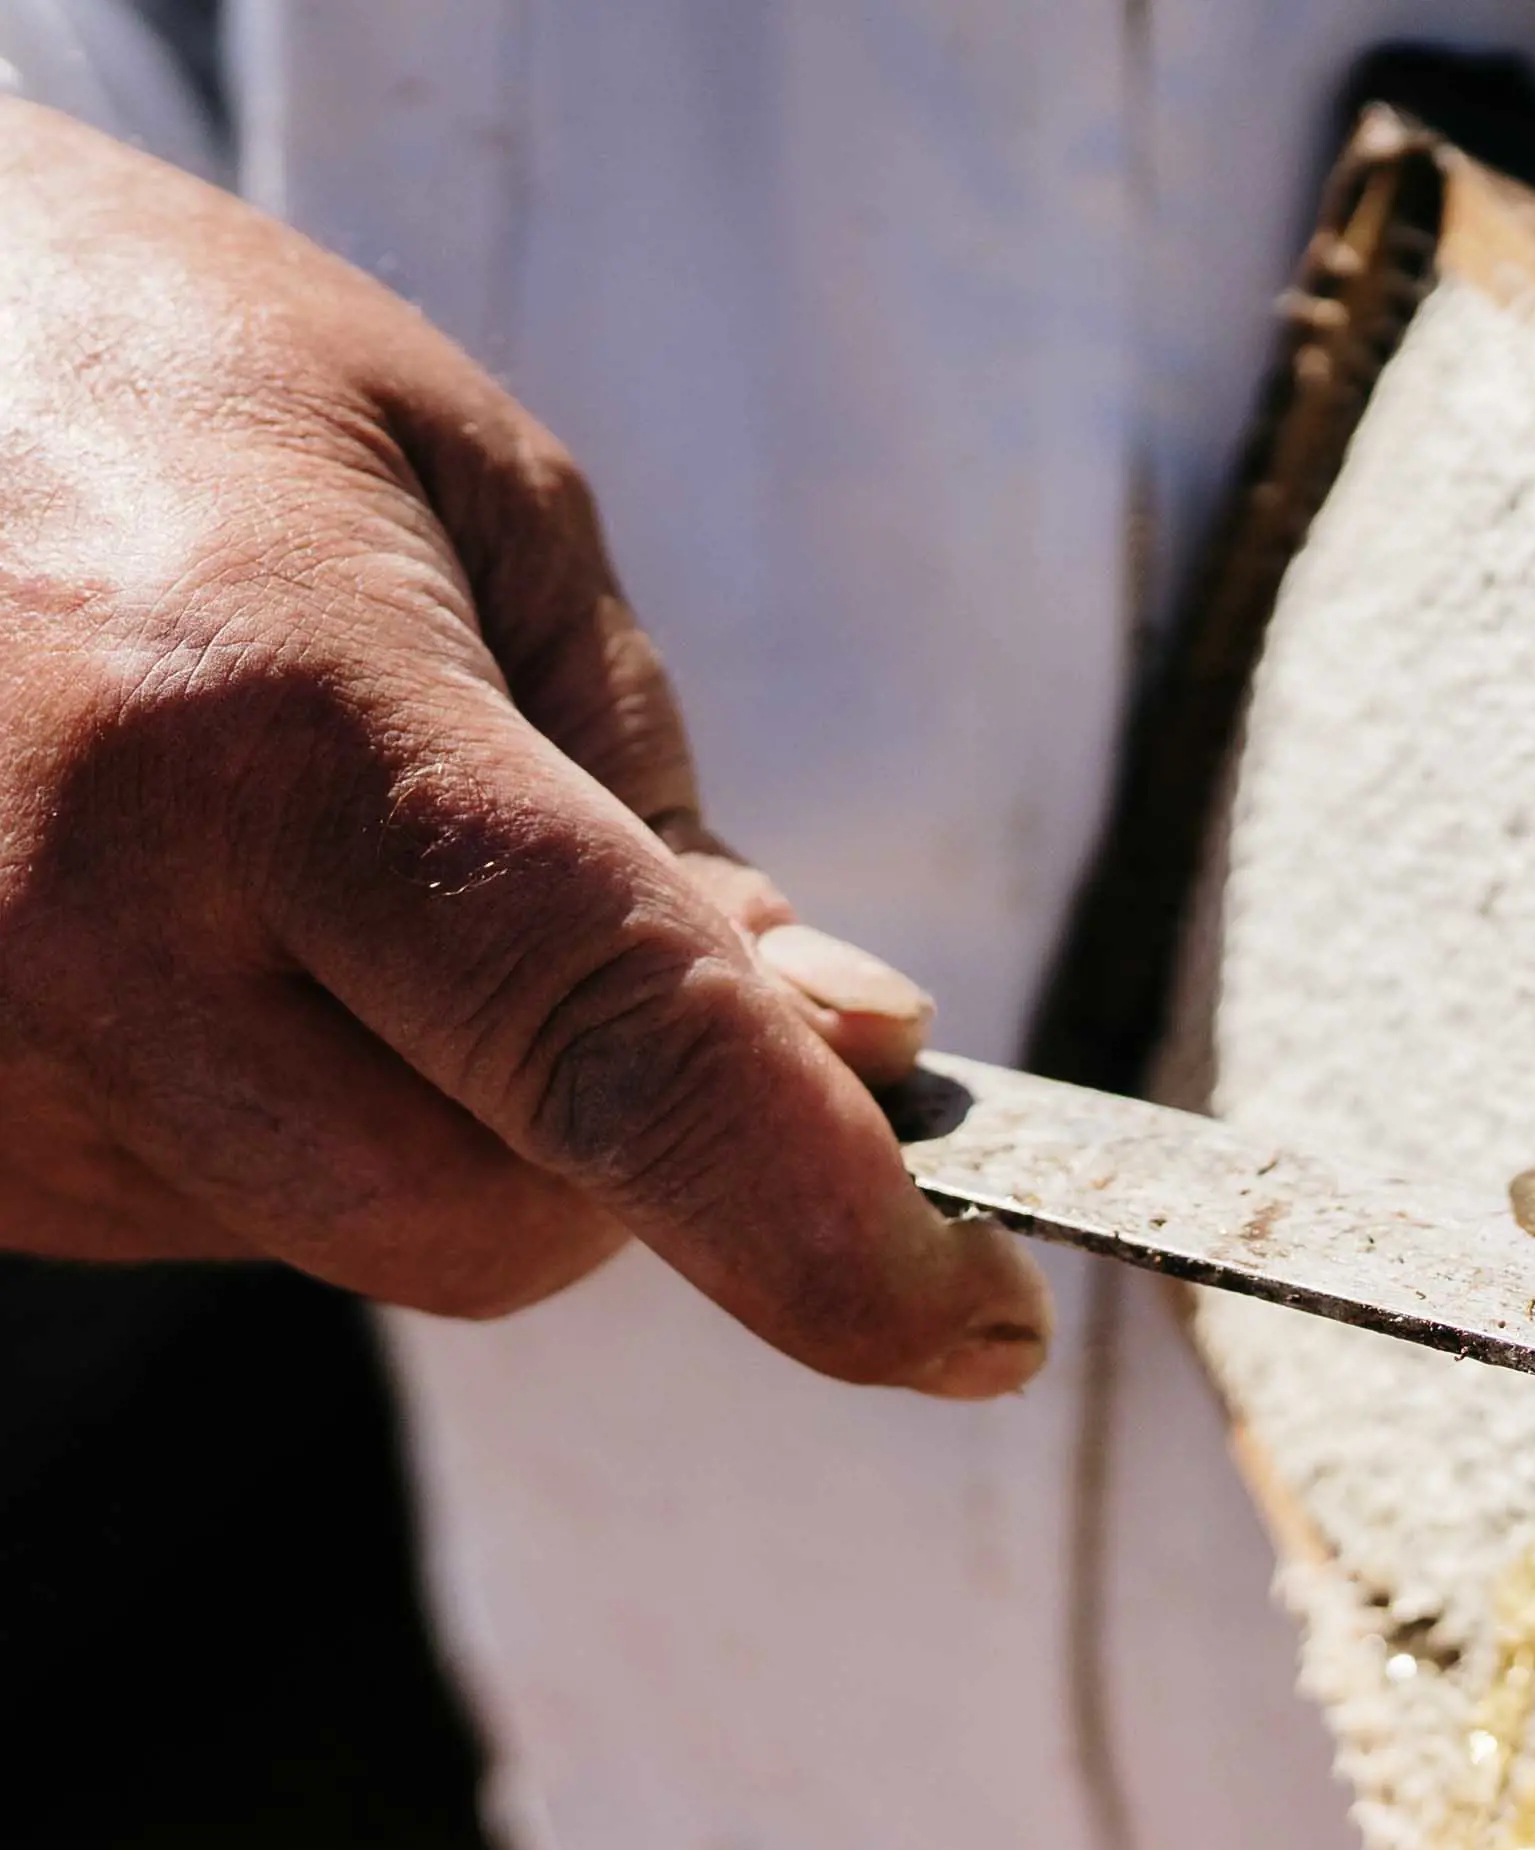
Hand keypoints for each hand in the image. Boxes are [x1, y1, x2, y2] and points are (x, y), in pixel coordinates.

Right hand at [0, 100, 1048, 1395]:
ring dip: (451, 1111)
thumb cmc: (172, 373)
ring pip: (347, 1229)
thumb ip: (654, 791)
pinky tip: (217, 901)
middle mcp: (85, 935)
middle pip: (487, 1231)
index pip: (614, 1062)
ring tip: (338, 847)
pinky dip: (295, 1100)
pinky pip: (203, 1198)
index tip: (982, 1327)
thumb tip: (837, 1043)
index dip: (826, 1229)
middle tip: (654, 975)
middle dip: (629, 1160)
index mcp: (275, 730)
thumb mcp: (477, 495)